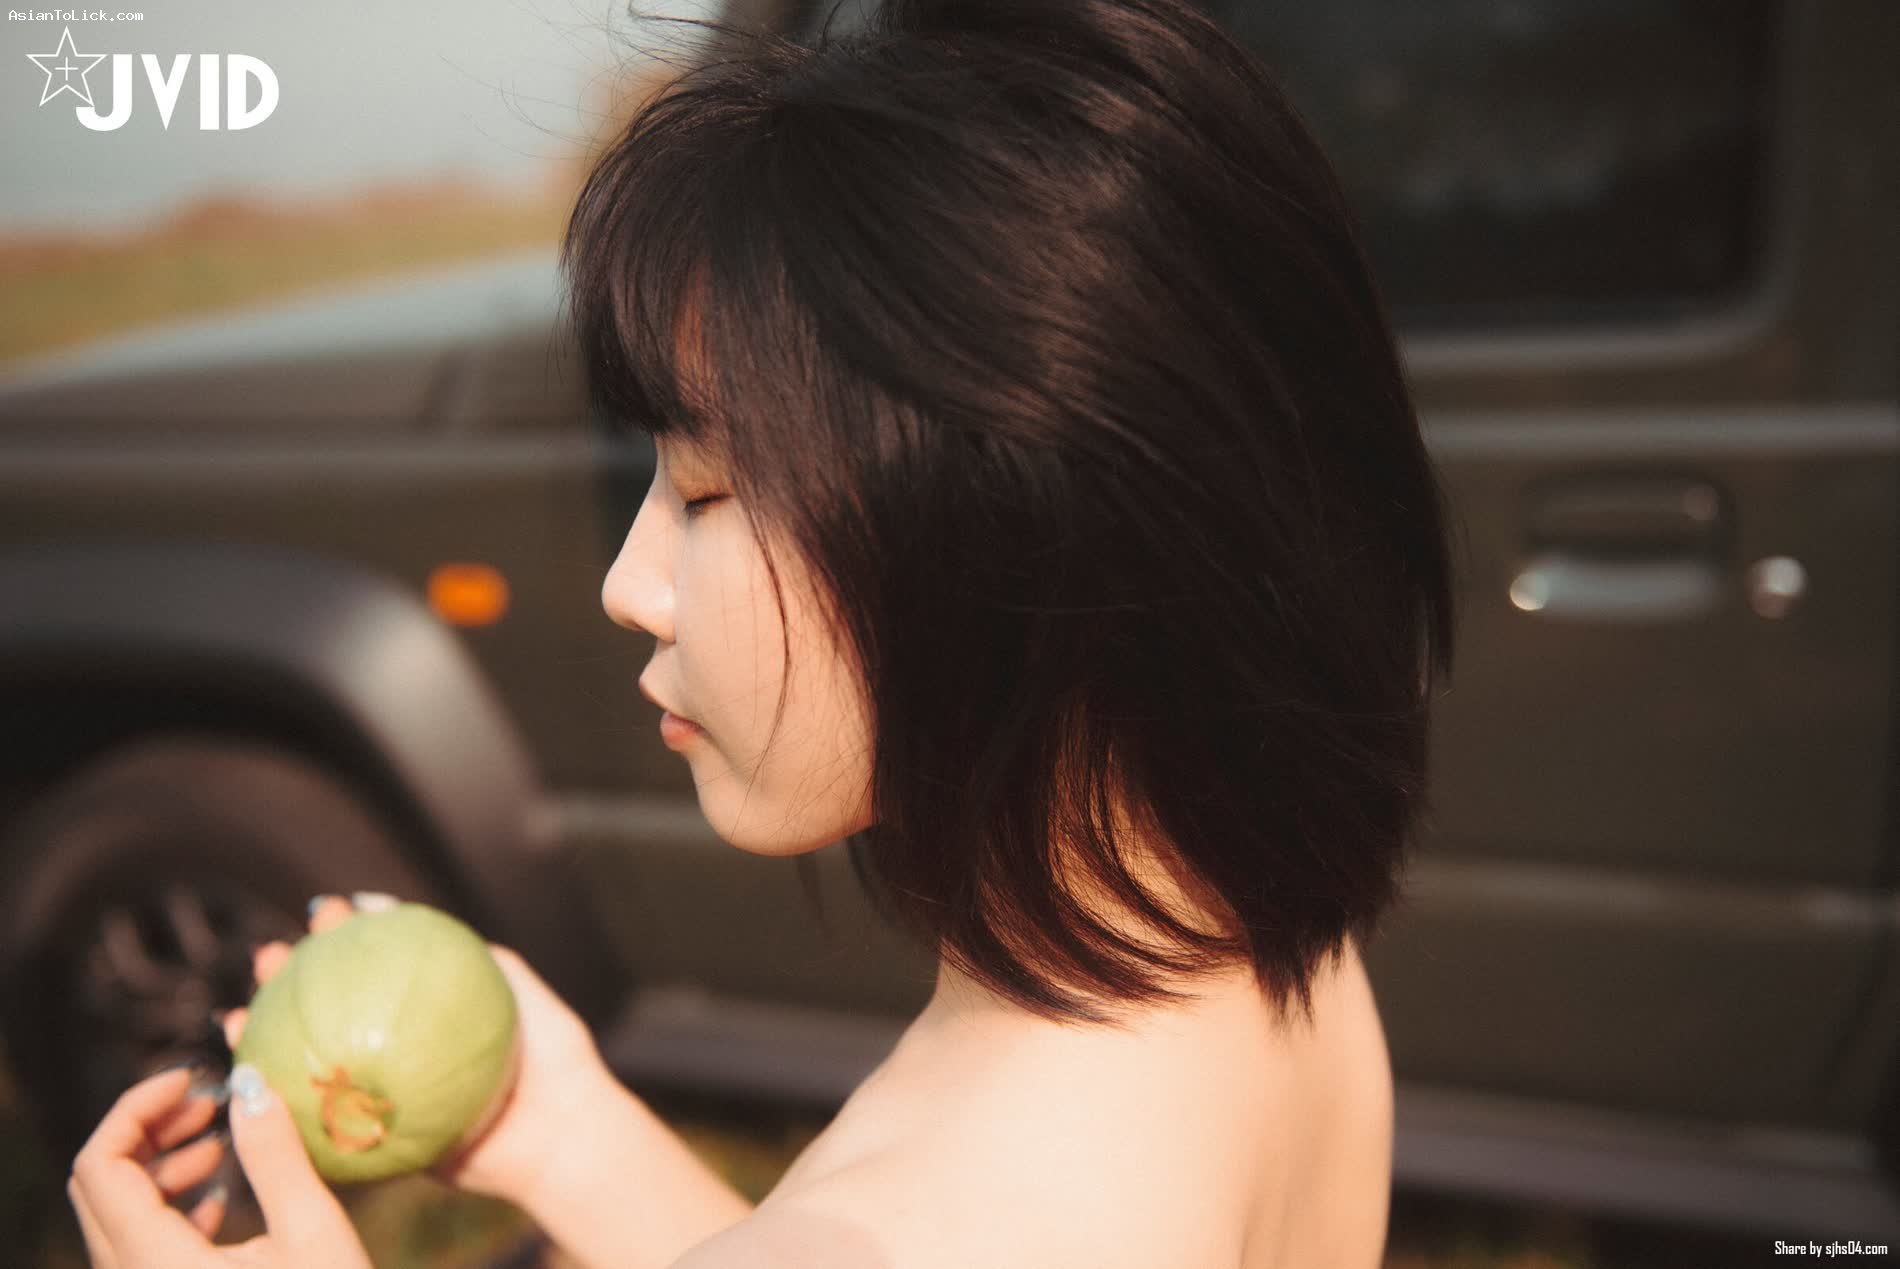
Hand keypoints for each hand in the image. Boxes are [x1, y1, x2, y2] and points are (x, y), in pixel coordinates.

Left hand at [68, 1064, 372, 1267]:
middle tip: (212, 1105)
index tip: (198, 1081)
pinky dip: (164, 1208)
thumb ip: (275, 1155)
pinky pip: (133, 1248)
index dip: (137, 1107)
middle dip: (148, 1131)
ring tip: (221, 1146)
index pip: (100, 1165)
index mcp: (156, 1264)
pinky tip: (222, 1201)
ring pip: (113, 1217)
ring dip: (158, 1168)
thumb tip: (251, 1082)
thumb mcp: (314, 1234)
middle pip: (98, 1186)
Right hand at [224, 893, 624, 1209]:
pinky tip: (254, 1082)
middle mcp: (400, 1048)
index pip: (375, 966)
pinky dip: (284, 1106)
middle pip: (332, 1007)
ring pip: (315, 1062)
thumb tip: (392, 904)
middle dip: (289, 980)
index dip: (342, 938)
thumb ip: (468, 948)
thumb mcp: (516, 988)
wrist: (565, 1135)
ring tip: (239, 1011)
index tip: (324, 913)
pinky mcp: (378, 1141)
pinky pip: (325, 1125)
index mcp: (425, 1012)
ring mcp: (385, 1094)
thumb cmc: (553, 1062)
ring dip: (268, 1035)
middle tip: (270, 957)